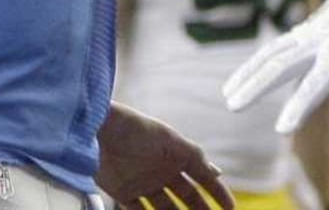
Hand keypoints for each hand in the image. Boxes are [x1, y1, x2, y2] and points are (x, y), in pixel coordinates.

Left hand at [96, 102, 233, 209]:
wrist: (97, 130)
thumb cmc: (134, 127)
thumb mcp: (168, 139)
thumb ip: (192, 155)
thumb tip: (217, 171)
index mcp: (177, 153)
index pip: (203, 175)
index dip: (217, 191)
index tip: (231, 207)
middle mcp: (164, 169)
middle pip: (187, 195)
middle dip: (200, 209)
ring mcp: (145, 181)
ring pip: (166, 207)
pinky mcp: (124, 192)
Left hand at [223, 0, 328, 136]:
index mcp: (320, 28)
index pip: (277, 51)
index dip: (252, 69)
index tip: (229, 89)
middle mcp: (326, 35)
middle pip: (284, 61)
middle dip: (256, 84)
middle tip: (229, 105)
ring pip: (319, 77)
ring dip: (301, 103)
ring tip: (282, 130)